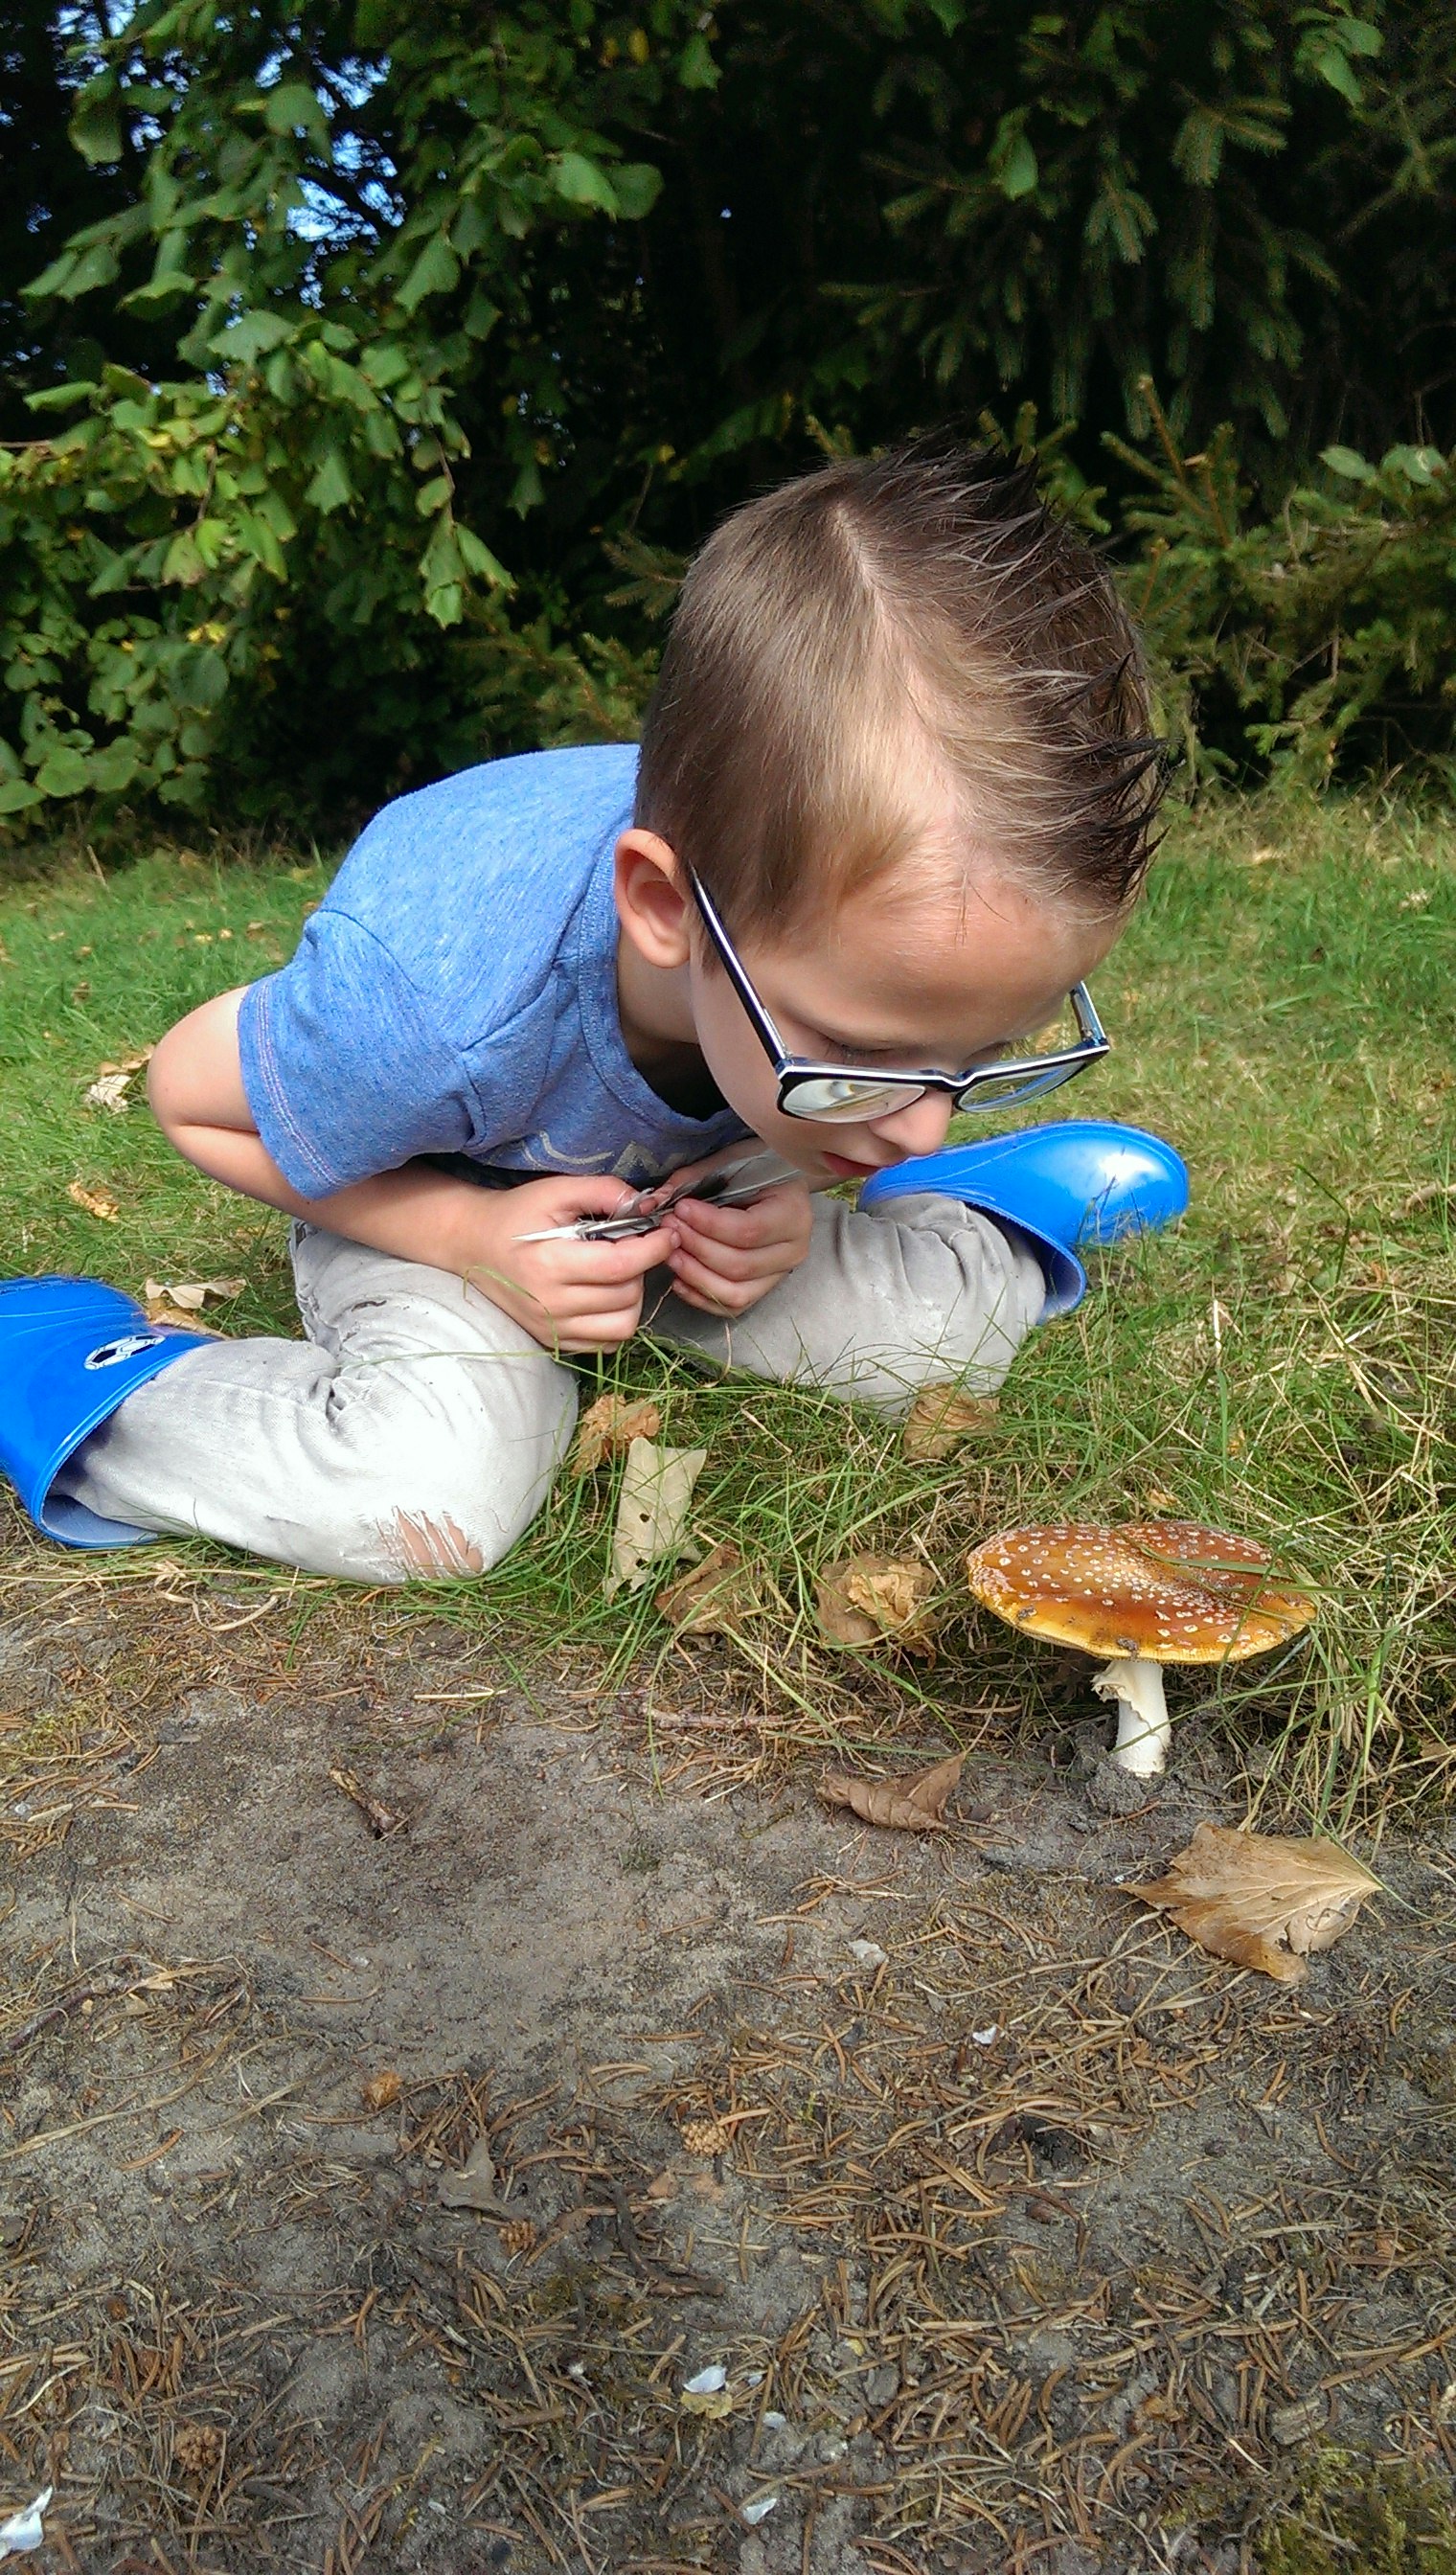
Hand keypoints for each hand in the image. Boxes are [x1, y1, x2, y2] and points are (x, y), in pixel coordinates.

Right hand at [459, 1173, 671, 1354]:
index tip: (667, 1233)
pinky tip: (606, 1295)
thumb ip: (604, 1191)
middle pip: (627, 1295)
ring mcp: (552, 1328)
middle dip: (640, 1268)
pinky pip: (607, 1343)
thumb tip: (650, 1206)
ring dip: (633, 1297)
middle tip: (630, 1247)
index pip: (620, 1265)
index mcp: (549, 1263)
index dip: (654, 1249)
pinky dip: (617, 1320)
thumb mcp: (556, 1190)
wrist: (474, 1246)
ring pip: (623, 1325)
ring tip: (618, 1273)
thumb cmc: (517, 1214)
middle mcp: (550, 1304)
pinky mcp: (553, 1341)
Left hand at [661, 1170, 813, 1316]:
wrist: (777, 1185)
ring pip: (735, 1292)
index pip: (747, 1231)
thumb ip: (692, 1180)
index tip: (680, 1209)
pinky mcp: (763, 1289)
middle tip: (669, 1228)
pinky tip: (679, 1279)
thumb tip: (653, 1203)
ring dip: (696, 1276)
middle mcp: (793, 1250)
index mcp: (792, 1213)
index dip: (708, 1225)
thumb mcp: (727, 1163)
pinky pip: (732, 1305)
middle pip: (739, 1265)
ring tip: (671, 1254)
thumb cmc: (755, 1169)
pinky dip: (702, 1297)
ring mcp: (780, 1274)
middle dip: (696, 1248)